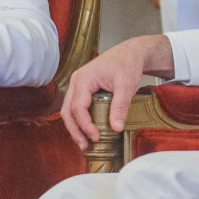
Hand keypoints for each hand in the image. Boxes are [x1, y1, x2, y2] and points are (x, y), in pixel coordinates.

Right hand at [60, 34, 174, 149]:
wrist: (131, 52)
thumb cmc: (127, 64)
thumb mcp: (126, 85)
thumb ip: (120, 106)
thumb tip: (116, 128)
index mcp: (83, 79)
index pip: (78, 108)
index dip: (85, 125)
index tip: (96, 137)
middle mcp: (76, 81)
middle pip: (67, 111)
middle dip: (75, 130)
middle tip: (85, 146)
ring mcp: (77, 84)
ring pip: (68, 110)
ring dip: (75, 127)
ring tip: (84, 142)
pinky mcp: (82, 88)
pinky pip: (75, 106)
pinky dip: (78, 120)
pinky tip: (86, 130)